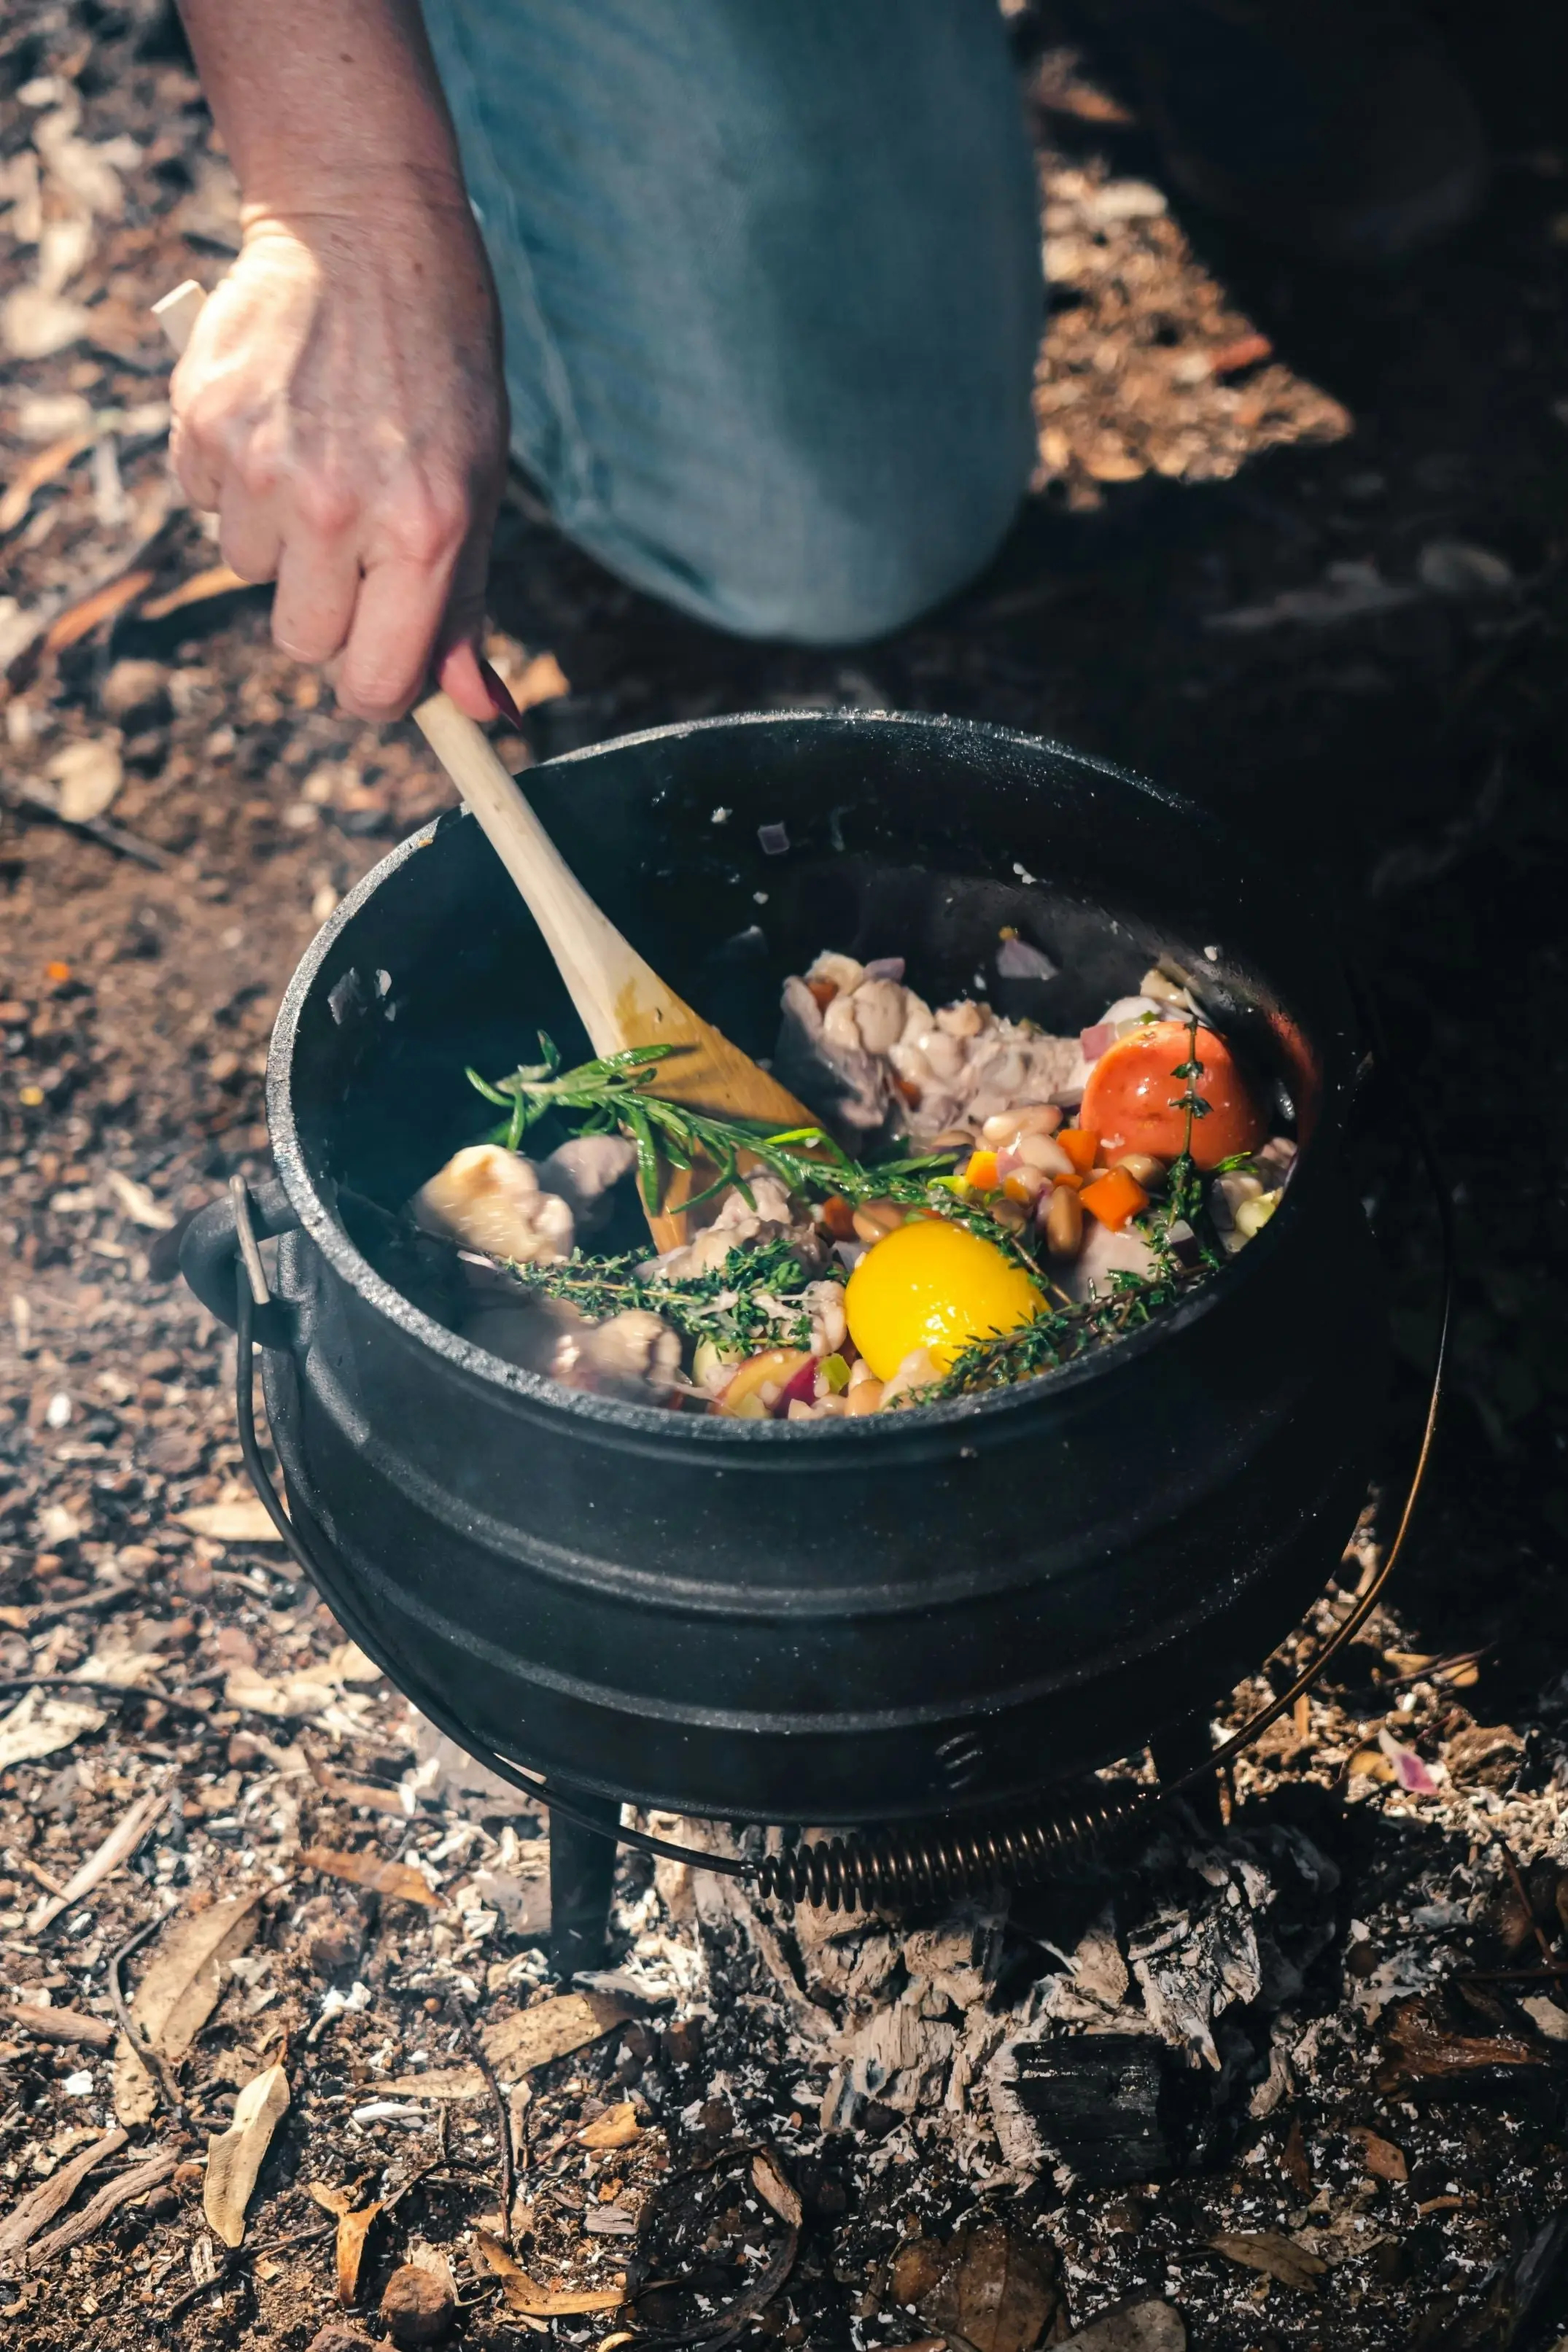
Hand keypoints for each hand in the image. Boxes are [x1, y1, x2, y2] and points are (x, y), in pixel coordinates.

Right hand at [170, 201, 508, 721]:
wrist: (366, 233)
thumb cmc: (440, 370)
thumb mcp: (476, 487)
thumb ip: (466, 606)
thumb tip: (483, 714)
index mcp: (425, 532)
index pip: (375, 685)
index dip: (375, 692)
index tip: (378, 674)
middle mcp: (339, 510)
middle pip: (304, 644)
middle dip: (327, 613)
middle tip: (354, 544)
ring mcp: (264, 468)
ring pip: (249, 573)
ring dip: (278, 537)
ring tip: (318, 456)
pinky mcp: (205, 425)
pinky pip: (206, 506)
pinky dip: (234, 479)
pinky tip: (276, 421)